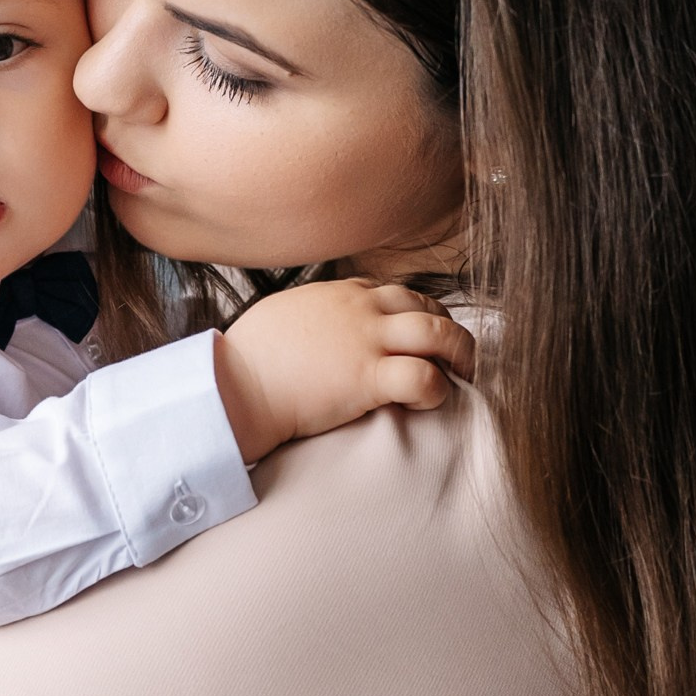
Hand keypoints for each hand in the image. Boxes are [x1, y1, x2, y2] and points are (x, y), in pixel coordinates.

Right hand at [213, 282, 475, 464]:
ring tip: (462, 377)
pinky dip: (438, 390)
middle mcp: (361, 309)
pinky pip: (424, 377)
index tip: (423, 339)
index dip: (419, 315)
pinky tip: (430, 402)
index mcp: (341, 293)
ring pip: (439, 333)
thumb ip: (312, 313)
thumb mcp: (283, 314)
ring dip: (460, 355)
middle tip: (457, 358)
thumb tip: (315, 323)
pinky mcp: (368, 378)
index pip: (398, 293)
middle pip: (428, 305)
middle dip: (450, 330)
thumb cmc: (248, 358)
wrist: (234, 386)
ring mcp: (367, 341)